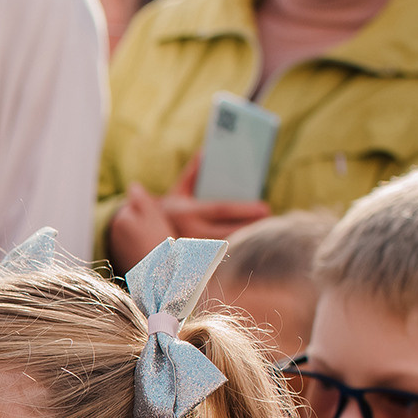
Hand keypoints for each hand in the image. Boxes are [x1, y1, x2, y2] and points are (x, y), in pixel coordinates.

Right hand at [108, 155, 271, 272]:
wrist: (144, 241)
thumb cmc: (170, 212)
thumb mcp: (178, 191)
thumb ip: (191, 173)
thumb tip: (206, 152)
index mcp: (187, 213)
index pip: (221, 210)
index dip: (244, 209)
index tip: (265, 207)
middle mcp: (190, 233)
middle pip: (230, 231)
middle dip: (252, 227)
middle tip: (272, 221)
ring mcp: (193, 252)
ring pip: (228, 248)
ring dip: (248, 241)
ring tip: (267, 234)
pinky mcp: (196, 265)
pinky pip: (223, 260)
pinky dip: (239, 255)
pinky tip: (253, 250)